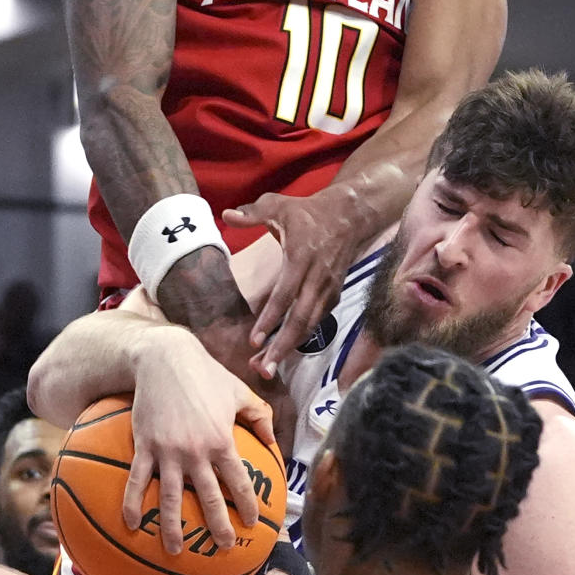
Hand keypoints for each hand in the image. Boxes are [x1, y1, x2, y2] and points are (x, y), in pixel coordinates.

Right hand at [123, 328, 274, 553]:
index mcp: (222, 440)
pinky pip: (138, 480)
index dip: (247, 505)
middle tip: (224, 547)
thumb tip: (272, 440)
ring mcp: (168, 451)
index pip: (239, 481)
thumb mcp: (239, 392)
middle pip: (210, 498)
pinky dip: (133, 503)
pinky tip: (131, 523)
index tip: (252, 523)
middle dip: (218, 527)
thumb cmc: (205, 374)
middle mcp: (197, 451)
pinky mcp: (145, 446)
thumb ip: (259, 415)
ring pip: (172, 498)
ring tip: (175, 550)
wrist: (164, 358)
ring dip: (173, 528)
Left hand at [223, 185, 362, 374]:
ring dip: (291, 347)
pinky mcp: (334, 294)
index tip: (254, 340)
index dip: (270, 319)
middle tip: (264, 369)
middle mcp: (317, 277)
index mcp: (301, 257)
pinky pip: (318, 320)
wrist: (349, 215)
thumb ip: (252, 212)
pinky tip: (286, 349)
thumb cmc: (307, 212)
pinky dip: (302, 337)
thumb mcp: (278, 204)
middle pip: (301, 319)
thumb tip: (226, 215)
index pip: (285, 294)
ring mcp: (328, 288)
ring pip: (311, 324)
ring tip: (270, 366)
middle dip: (282, 346)